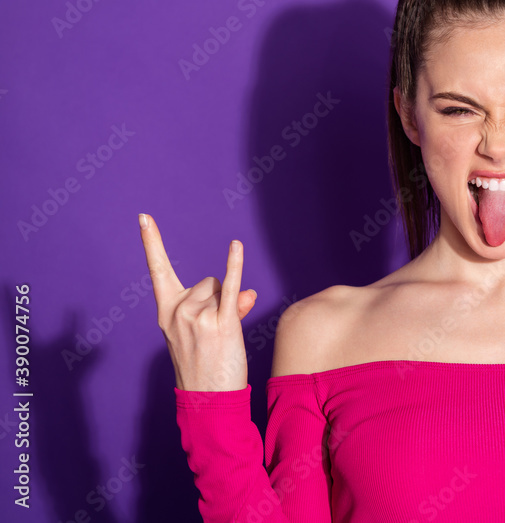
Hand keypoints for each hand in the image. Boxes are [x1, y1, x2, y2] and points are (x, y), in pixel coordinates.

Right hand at [138, 213, 256, 390]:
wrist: (207, 400)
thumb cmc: (204, 365)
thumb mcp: (203, 332)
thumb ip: (223, 306)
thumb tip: (246, 294)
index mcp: (166, 311)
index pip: (158, 270)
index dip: (152, 243)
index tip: (144, 217)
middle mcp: (178, 310)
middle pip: (207, 281)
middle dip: (217, 299)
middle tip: (214, 332)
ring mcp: (197, 316)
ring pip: (222, 289)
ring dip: (229, 307)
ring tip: (221, 337)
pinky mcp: (220, 323)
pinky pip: (231, 287)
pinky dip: (235, 265)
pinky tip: (235, 245)